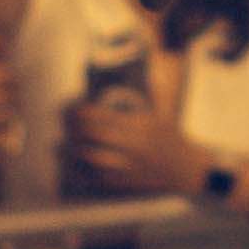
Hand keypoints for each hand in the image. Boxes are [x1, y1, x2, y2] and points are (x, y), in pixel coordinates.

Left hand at [63, 96, 208, 197]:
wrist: (187, 169)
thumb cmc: (171, 137)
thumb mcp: (160, 112)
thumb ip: (146, 91)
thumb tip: (136, 66)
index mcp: (140, 124)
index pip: (102, 114)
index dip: (80, 109)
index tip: (72, 104)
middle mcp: (133, 144)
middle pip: (93, 134)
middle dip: (73, 126)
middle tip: (65, 121)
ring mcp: (129, 165)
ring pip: (91, 158)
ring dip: (72, 149)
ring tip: (62, 143)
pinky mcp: (125, 183)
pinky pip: (96, 178)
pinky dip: (81, 171)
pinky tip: (72, 164)